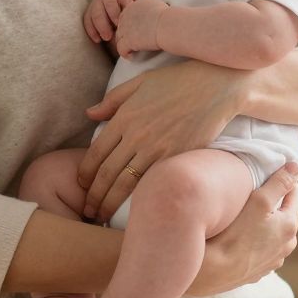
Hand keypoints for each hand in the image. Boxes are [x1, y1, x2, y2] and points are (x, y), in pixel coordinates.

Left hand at [79, 59, 243, 220]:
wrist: (216, 87)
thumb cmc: (178, 81)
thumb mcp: (141, 82)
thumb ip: (113, 99)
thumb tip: (89, 114)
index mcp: (125, 116)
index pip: (95, 152)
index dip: (85, 173)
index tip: (81, 186)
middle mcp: (136, 135)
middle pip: (107, 173)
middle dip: (94, 196)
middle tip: (88, 211)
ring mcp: (156, 148)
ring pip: (125, 183)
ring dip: (110, 203)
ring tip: (101, 216)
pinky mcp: (176, 157)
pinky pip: (151, 181)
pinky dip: (137, 198)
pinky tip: (132, 209)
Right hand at [84, 0, 135, 44]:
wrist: (118, 8)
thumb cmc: (130, 9)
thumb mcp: (134, 6)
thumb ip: (136, 11)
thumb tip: (141, 23)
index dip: (126, 4)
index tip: (129, 16)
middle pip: (108, 3)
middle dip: (113, 16)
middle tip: (119, 28)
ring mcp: (96, 3)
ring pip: (96, 13)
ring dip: (102, 26)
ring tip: (108, 37)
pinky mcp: (89, 13)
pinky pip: (87, 21)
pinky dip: (92, 31)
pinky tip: (98, 40)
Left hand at [114, 0, 167, 57]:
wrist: (169, 26)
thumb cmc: (170, 18)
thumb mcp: (157, 6)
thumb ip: (149, 9)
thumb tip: (152, 14)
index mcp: (134, 6)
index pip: (126, 16)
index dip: (130, 26)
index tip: (137, 33)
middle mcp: (127, 15)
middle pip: (120, 26)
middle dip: (125, 35)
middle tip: (132, 43)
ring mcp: (125, 28)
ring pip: (118, 38)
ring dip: (124, 44)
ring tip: (131, 51)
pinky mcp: (127, 40)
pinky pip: (120, 49)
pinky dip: (125, 54)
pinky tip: (131, 57)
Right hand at [188, 162, 297, 295]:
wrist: (214, 272)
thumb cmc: (235, 233)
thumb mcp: (259, 200)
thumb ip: (279, 183)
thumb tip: (296, 167)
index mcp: (290, 227)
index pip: (296, 194)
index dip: (285, 180)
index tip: (269, 174)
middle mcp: (286, 246)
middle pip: (285, 215)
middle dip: (274, 202)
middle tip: (254, 193)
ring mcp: (273, 261)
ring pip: (273, 233)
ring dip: (265, 223)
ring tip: (245, 216)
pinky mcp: (258, 271)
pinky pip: (261, 249)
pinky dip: (255, 240)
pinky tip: (239, 237)